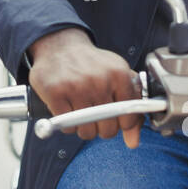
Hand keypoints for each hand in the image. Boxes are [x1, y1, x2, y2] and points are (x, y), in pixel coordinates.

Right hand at [27, 28, 142, 148]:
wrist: (60, 45)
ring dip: (83, 129)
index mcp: (119, 74)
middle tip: (95, 116)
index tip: (115, 118)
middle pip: (108, 129)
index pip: (129, 119)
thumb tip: (132, 142)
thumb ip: (130, 109)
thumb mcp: (117, 78)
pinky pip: (67, 127)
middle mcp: (99, 80)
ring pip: (87, 131)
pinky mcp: (55, 92)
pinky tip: (68, 111)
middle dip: (101, 128)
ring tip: (81, 114)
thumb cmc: (92, 65)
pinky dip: (67, 125)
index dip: (122, 125)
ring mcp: (76, 86)